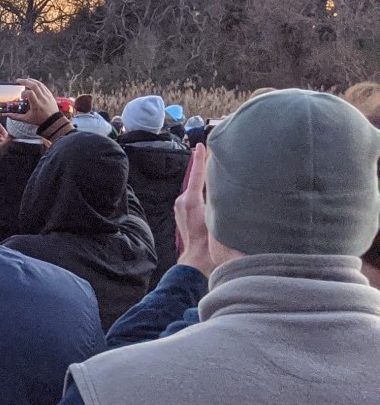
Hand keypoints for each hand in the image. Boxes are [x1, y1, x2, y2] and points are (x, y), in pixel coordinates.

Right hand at [10, 76, 56, 125]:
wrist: (53, 121)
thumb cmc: (39, 120)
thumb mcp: (26, 119)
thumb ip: (15, 116)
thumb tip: (5, 114)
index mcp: (36, 105)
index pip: (30, 93)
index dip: (24, 93)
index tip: (21, 97)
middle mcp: (42, 99)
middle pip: (34, 85)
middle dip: (25, 81)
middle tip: (18, 81)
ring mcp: (47, 96)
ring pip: (39, 84)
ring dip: (31, 80)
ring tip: (25, 80)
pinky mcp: (50, 95)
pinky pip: (44, 86)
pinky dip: (37, 83)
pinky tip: (33, 83)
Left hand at [175, 143, 211, 272]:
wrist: (197, 259)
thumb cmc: (209, 243)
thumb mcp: (217, 219)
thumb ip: (219, 202)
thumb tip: (223, 186)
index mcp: (190, 201)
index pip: (196, 175)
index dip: (199, 159)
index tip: (200, 145)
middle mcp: (182, 201)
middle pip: (195, 179)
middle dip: (203, 168)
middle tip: (214, 153)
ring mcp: (180, 206)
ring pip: (194, 188)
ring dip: (204, 181)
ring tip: (215, 169)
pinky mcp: (181, 211)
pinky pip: (193, 195)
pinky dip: (201, 190)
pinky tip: (210, 190)